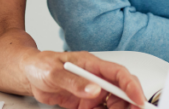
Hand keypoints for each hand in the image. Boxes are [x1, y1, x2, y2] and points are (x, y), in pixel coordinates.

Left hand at [21, 51, 146, 108]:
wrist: (30, 74)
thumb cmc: (41, 65)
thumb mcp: (54, 72)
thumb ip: (74, 81)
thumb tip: (95, 90)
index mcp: (92, 64)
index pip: (119, 74)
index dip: (132, 86)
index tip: (138, 100)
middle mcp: (96, 78)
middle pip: (122, 91)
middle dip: (129, 104)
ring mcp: (92, 91)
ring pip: (114, 104)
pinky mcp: (86, 103)